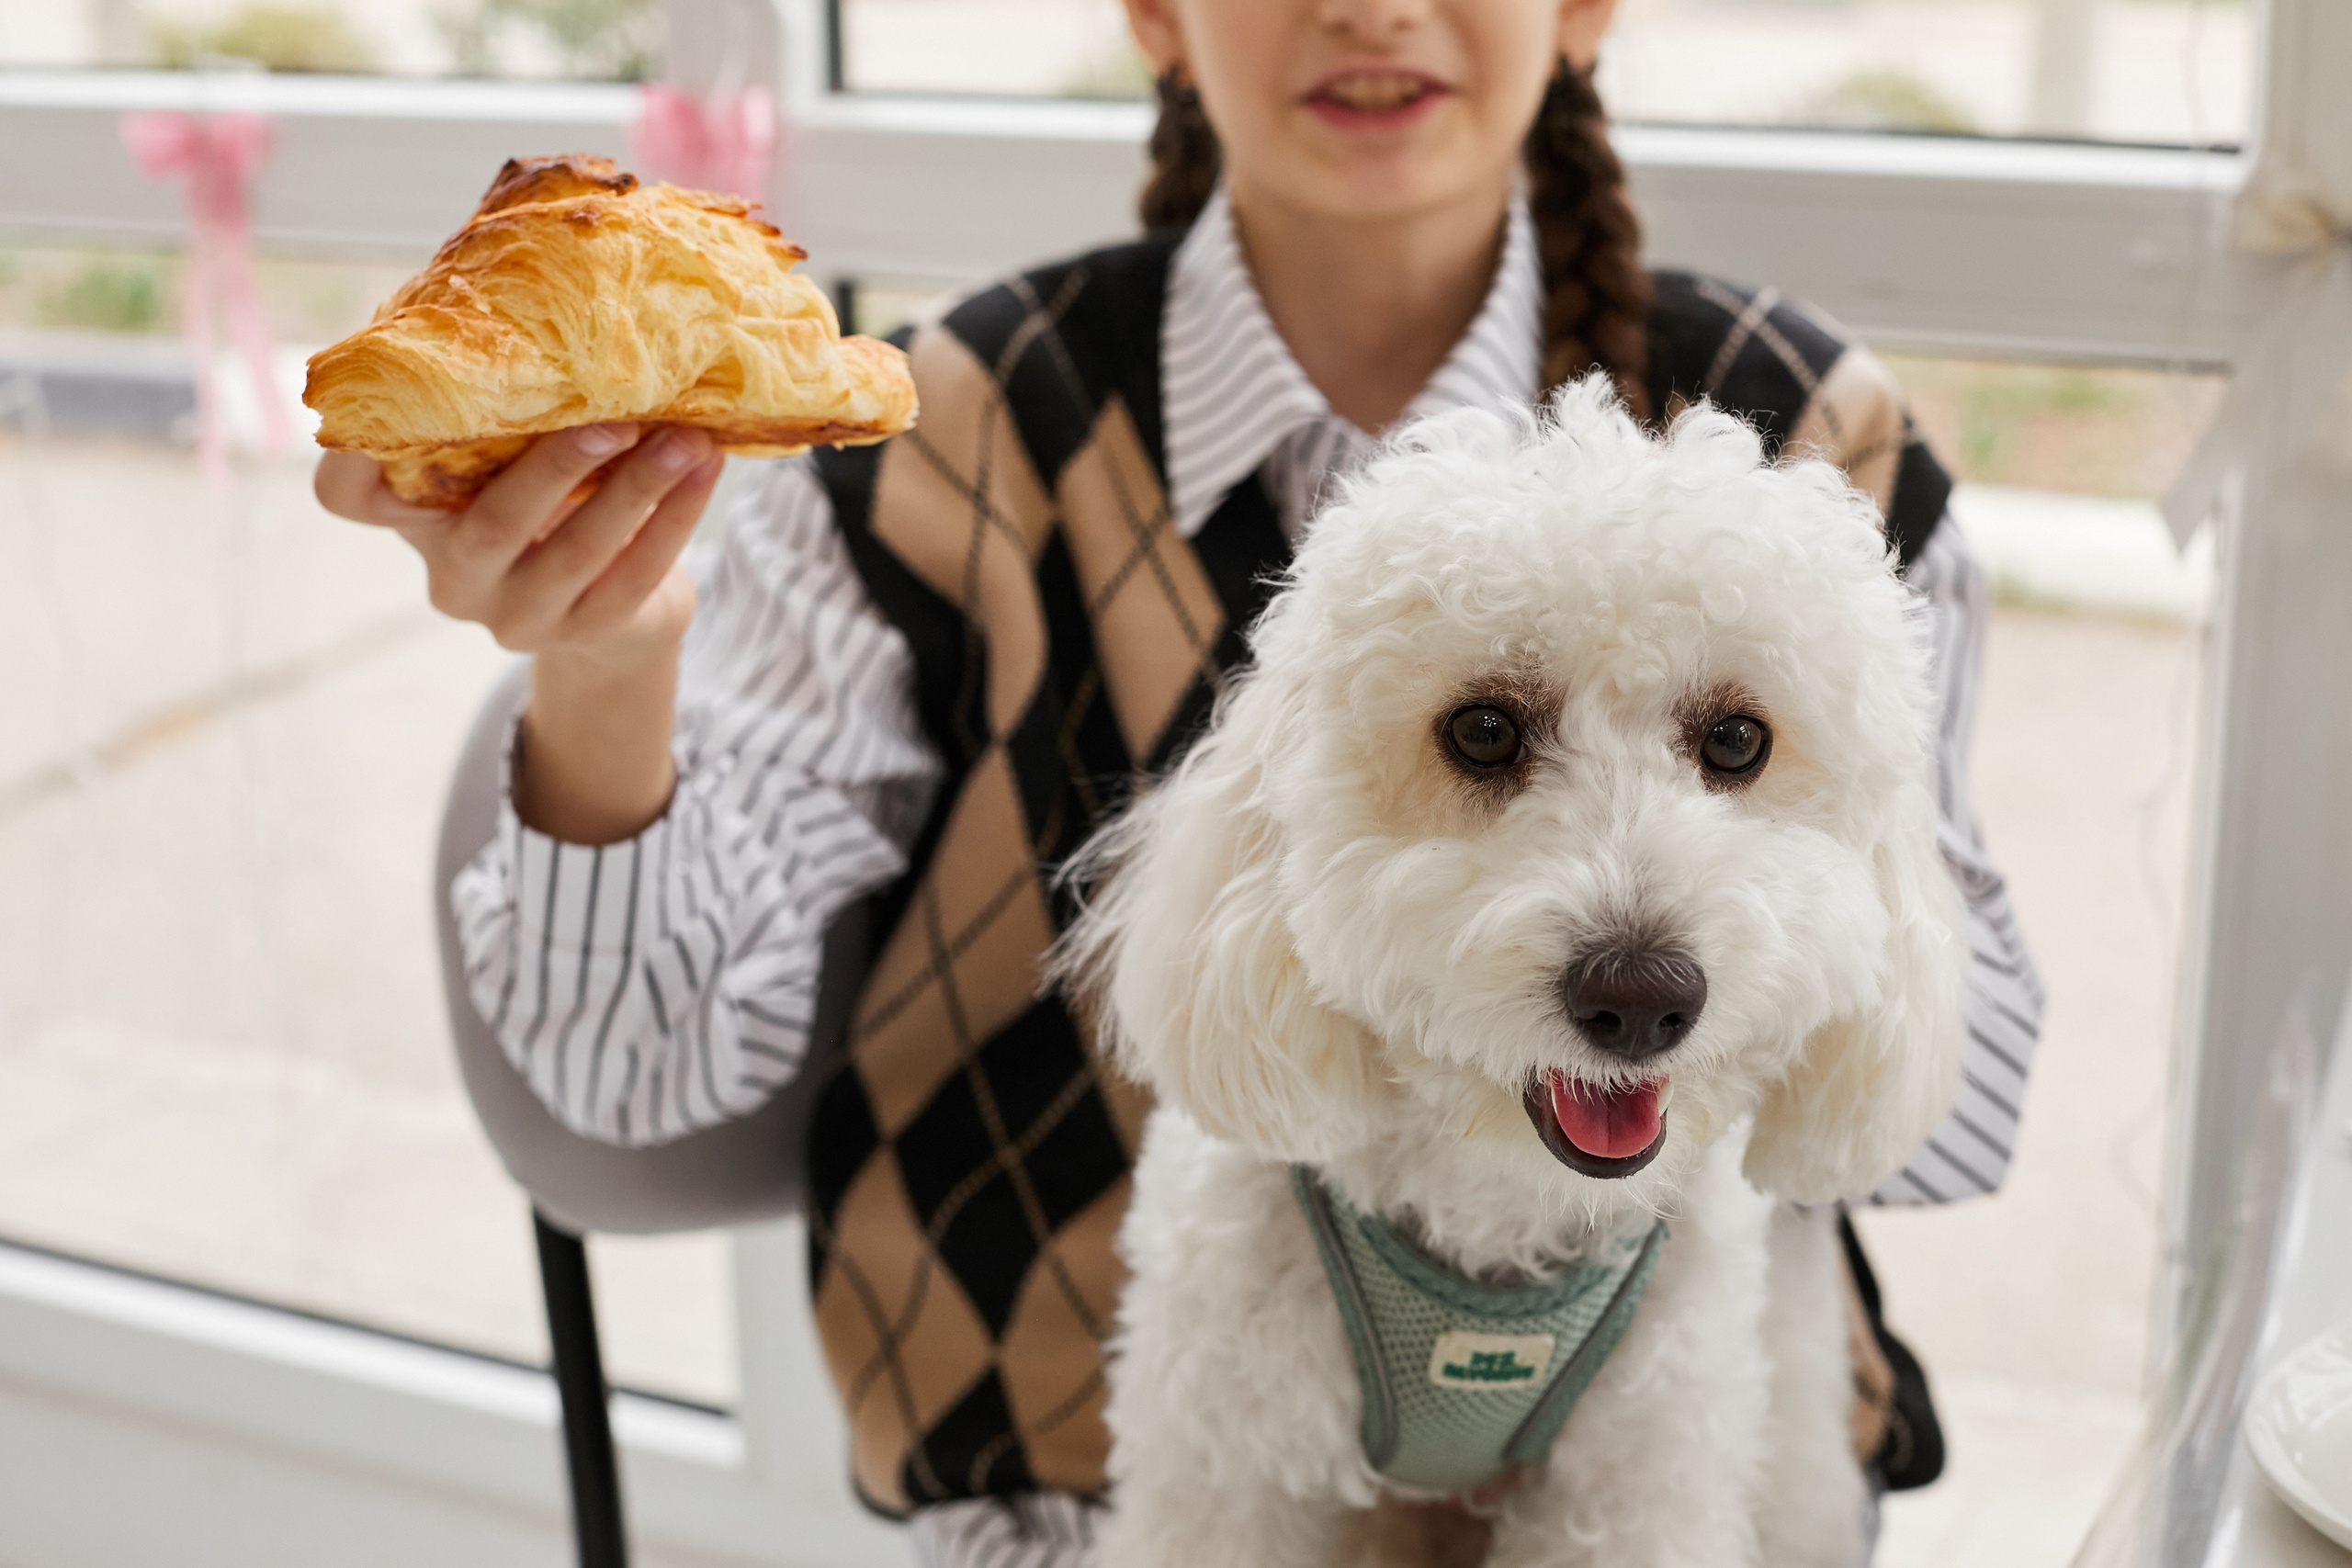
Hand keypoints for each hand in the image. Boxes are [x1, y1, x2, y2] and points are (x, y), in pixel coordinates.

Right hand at [315, 422, 724, 668]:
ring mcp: (518, 614)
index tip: (394, 400)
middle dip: (556, 467)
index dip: (353, 459)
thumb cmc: (554, 501)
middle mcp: (455, 575)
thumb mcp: (512, 460)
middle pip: (492, 523)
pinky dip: (676, 518)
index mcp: (417, 518)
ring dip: (638, 487)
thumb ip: (505, 404)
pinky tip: (707, 468)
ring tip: (688, 437)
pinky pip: (636, 577)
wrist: (616, 615)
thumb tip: (532, 278)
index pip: (349, 497)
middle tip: (615, 417)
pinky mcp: (587, 634)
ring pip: (577, 554)